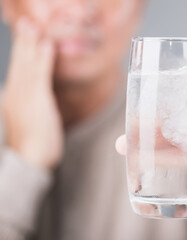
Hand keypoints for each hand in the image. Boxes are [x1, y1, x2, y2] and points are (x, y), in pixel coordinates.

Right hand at [0, 18, 62, 169]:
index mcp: (13, 100)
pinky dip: (42, 59)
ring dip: (30, 44)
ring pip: (27, 65)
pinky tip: (46, 45)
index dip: (22, 52)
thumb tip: (37, 98)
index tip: (26, 35)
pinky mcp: (37, 102)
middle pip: (20, 64)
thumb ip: (31, 108)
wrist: (31, 162)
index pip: (19, 71)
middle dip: (23, 42)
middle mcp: (15, 95)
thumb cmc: (33, 146)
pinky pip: (40, 75)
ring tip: (33, 26)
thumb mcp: (30, 124)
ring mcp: (24, 98)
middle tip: (26, 23)